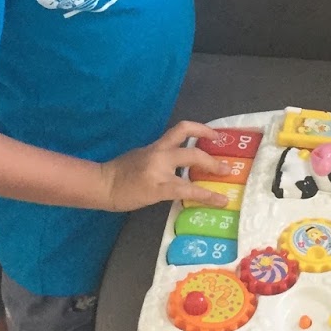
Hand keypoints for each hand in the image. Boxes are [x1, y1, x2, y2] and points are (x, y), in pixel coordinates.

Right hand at [99, 121, 228, 212]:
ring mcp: (160, 170)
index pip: (181, 129)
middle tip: (226, 167)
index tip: (215, 136)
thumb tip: (177, 165)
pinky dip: (206, 196)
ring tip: (226, 180)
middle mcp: (160, 154)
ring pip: (192, 165)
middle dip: (212, 158)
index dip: (201, 130)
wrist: (103, 185)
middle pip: (192, 150)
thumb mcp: (140, 157)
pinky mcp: (159, 188)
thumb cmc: (118, 174)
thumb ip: (158, 158)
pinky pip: (188, 191)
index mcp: (155, 146)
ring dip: (213, 170)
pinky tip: (218, 201)